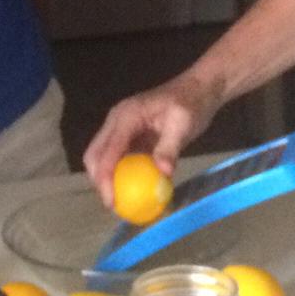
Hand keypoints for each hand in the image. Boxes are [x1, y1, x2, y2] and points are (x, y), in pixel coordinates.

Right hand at [82, 72, 220, 205]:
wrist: (199, 90)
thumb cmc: (191, 103)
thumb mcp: (183, 123)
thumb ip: (169, 147)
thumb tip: (162, 173)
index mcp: (126, 116)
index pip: (107, 151)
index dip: (104, 178)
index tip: (112, 202)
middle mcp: (117, 122)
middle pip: (95, 155)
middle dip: (99, 181)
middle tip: (114, 205)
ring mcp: (122, 129)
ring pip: (103, 158)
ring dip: (107, 180)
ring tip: (121, 202)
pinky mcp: (130, 137)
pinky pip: (119, 159)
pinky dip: (120, 175)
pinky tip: (133, 191)